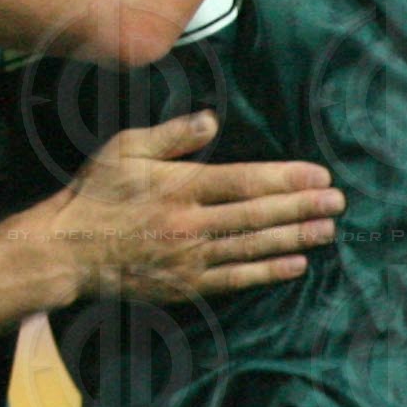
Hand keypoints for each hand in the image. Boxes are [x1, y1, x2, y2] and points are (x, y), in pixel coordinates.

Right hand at [48, 111, 342, 302]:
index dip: (286, 179)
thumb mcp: (126, 149)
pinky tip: (296, 265)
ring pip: (253, 247)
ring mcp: (191, 258)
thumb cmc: (97, 193)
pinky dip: (268, 272)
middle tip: (337, 202)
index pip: (245, 181)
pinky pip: (236, 278)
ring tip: (327, 230)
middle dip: (302, 208)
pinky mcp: (186, 285)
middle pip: (257, 215)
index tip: (318, 175)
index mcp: (180, 187)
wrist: (68, 249)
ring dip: (294, 238)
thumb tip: (211, 120)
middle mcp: (191, 224)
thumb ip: (171, 135)